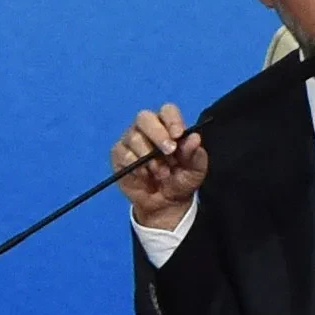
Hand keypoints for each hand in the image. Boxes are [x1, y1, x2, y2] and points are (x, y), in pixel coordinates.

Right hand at [109, 104, 207, 228]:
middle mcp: (147, 129)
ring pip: (133, 137)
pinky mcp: (119, 155)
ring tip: (161, 173)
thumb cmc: (182, 180)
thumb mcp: (195, 169)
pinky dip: (136, 166)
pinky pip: (123, 154)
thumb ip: (194, 153)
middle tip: (169, 152)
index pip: (167, 111)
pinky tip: (145, 175)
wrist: (166, 203)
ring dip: (149, 157)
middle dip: (157, 134)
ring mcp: (131, 140)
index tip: (178, 135)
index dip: (172, 120)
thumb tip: (194, 138)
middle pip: (144, 118)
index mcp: (168, 126)